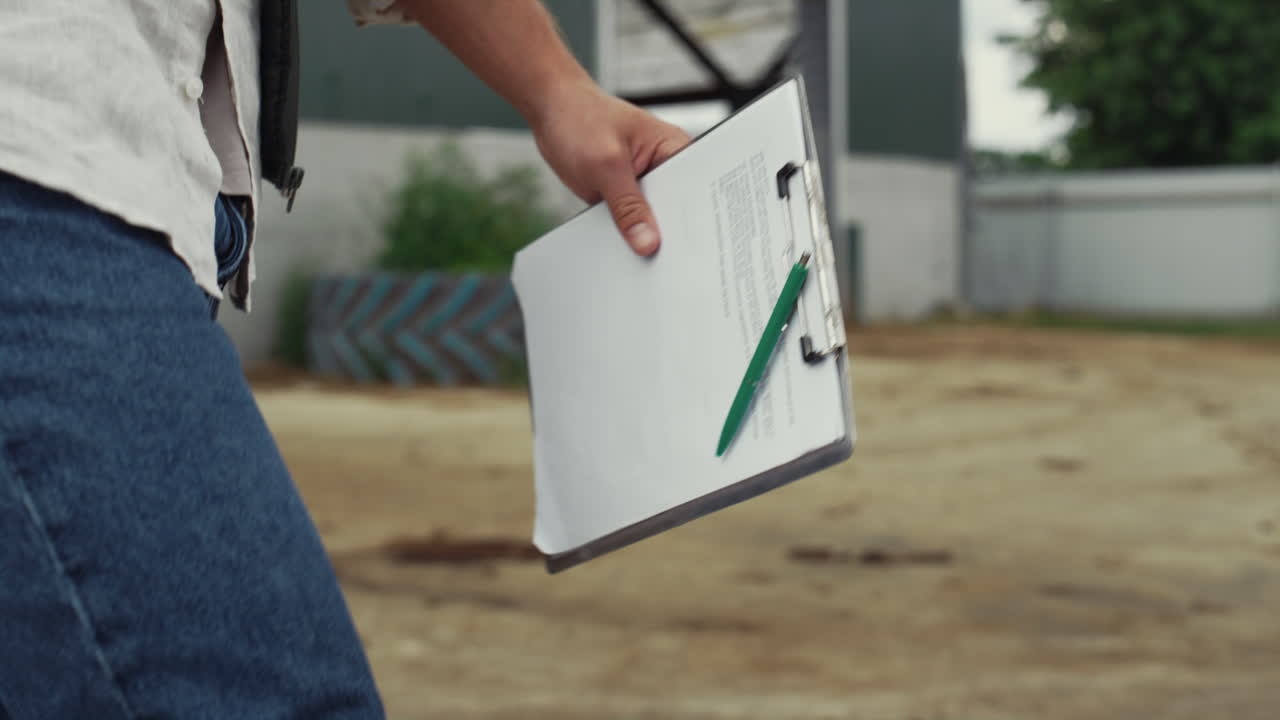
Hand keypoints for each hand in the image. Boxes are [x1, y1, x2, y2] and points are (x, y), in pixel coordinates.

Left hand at [529, 81, 691, 255]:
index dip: (689, 222)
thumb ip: (627, 206)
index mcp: (674, 149)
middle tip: (654, 254)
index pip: (693, 193)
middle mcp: (664, 167)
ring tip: (635, 250)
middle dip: (664, 232)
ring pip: (652, 220)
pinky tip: (620, 243)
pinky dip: (624, 232)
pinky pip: (630, 220)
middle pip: (675, 211)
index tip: (681, 249)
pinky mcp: (625, 194)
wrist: (552, 110)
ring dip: (641, 233)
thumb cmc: (580, 119)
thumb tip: (647, 241)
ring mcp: (645, 182)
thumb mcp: (606, 165)